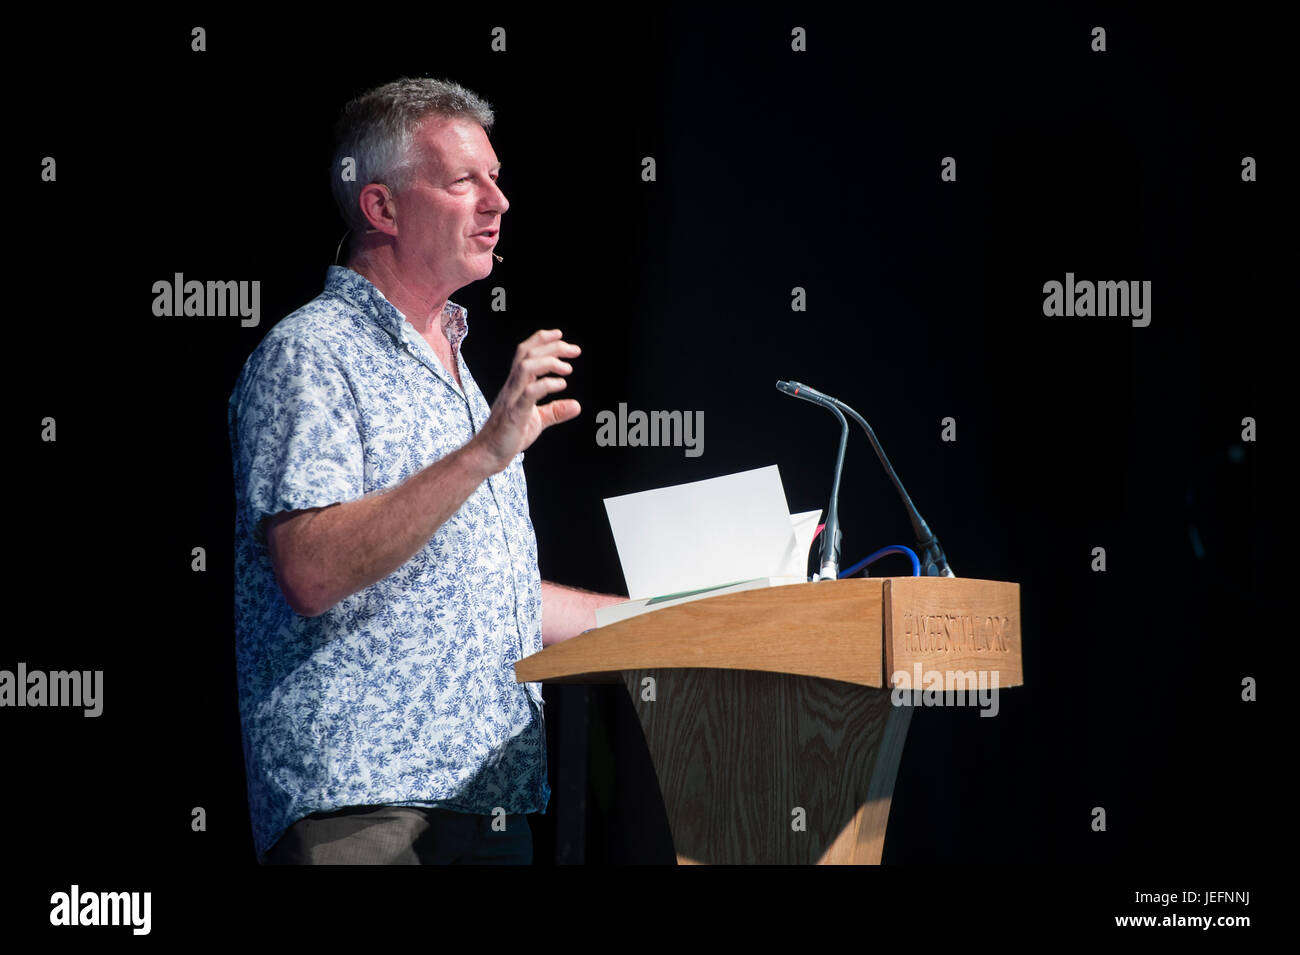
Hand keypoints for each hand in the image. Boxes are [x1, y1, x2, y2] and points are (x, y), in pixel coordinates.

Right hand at [475, 329, 580, 471]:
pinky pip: (529, 393)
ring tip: (568, 368)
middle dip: (552, 347)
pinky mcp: (515, 414)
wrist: (488, 455)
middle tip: (575, 351)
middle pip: (527, 354)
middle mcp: (512, 387)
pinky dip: (547, 385)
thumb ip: (555, 411)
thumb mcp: (538, 421)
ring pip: (525, 368)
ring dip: (549, 362)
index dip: (542, 340)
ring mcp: (512, 399)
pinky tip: (562, 386)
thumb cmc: (509, 437)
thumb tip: (577, 405)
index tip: (561, 336)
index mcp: (516, 385)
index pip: (525, 353)